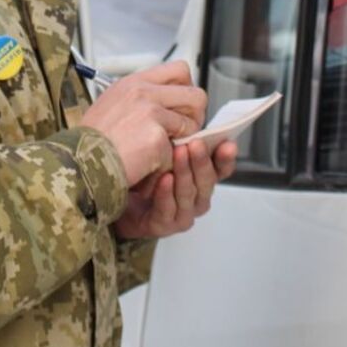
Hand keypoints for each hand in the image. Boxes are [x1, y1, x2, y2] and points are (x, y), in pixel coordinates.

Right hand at [79, 61, 205, 185]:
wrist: (78, 163)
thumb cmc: (90, 141)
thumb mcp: (112, 106)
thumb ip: (140, 100)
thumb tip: (166, 106)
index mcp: (133, 82)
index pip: (180, 70)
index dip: (187, 90)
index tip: (181, 106)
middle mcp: (143, 92)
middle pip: (196, 94)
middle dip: (195, 116)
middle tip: (184, 132)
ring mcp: (151, 112)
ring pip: (191, 124)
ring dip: (182, 141)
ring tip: (162, 150)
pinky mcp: (156, 137)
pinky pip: (176, 151)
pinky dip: (165, 162)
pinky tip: (146, 164)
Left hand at [114, 138, 237, 239]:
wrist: (118, 199)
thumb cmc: (145, 175)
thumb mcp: (166, 154)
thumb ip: (183, 142)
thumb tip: (192, 121)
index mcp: (202, 180)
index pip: (221, 170)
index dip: (226, 158)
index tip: (228, 144)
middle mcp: (196, 198)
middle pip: (206, 181)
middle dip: (202, 161)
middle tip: (196, 143)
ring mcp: (182, 214)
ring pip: (189, 194)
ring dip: (185, 173)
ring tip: (179, 153)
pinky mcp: (163, 225)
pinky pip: (167, 209)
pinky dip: (166, 193)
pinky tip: (164, 179)